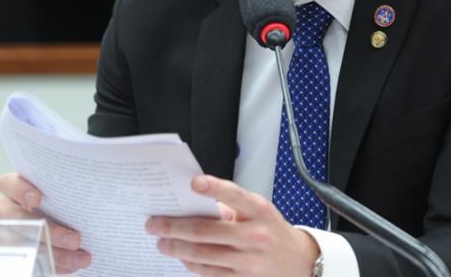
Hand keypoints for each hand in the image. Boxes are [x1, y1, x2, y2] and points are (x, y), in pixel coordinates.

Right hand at [0, 172, 91, 272]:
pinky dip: (54, 264)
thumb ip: (79, 180)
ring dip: (53, 253)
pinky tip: (73, 265)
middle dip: (46, 231)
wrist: (73, 219)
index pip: (7, 183)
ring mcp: (10, 232)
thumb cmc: (70, 195)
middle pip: (13, 220)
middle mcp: (8, 209)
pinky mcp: (20, 251)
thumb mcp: (72, 185)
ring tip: (80, 258)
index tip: (38, 199)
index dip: (20, 190)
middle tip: (75, 239)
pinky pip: (31, 261)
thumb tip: (110, 168)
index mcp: (18, 186)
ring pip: (21, 245)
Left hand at [145, 175, 319, 275]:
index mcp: (259, 210)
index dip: (213, 188)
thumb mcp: (258, 210)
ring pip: (202, 254)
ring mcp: (248, 261)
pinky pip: (208, 272)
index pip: (234, 195)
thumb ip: (229, 206)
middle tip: (153, 223)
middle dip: (173, 226)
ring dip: (175, 248)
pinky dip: (190, 263)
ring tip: (161, 242)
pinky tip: (180, 257)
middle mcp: (255, 235)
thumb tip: (191, 205)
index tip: (193, 181)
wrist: (297, 261)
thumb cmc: (270, 229)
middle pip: (205, 231)